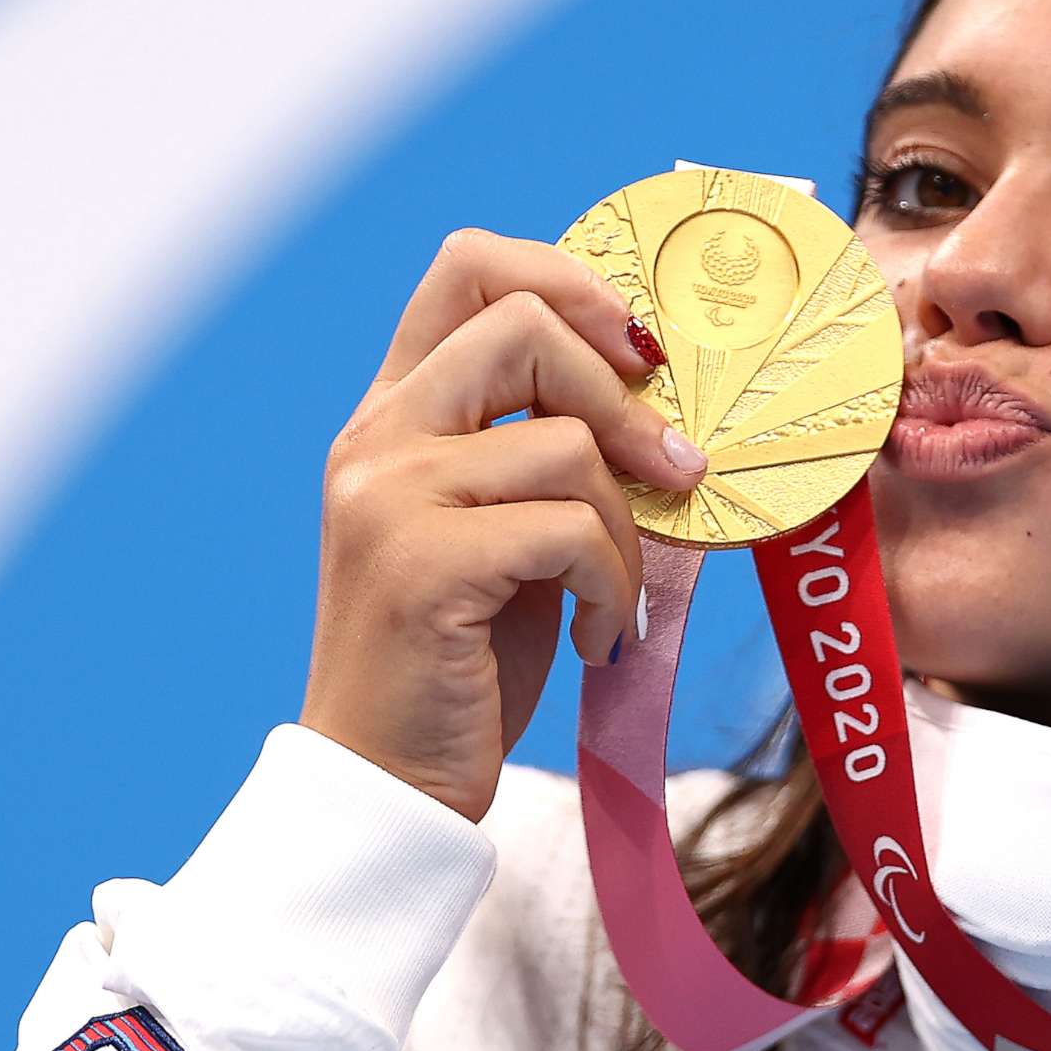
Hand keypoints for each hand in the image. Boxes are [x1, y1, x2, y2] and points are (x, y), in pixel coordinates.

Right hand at [298, 228, 703, 822]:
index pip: (469, 268)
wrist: (388, 782)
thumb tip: (665, 407)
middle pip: (521, 325)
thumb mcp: (503, 535)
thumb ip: (544, 455)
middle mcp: (378, 438)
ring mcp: (390, 497)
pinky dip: (612, 588)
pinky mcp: (424, 564)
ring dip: (625, 530)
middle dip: (622, 397)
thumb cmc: (460, 664)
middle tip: (673, 474)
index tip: (642, 355)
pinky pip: (570, 530)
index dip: (571, 283)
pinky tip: (597, 636)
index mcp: (392, 415)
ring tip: (612, 599)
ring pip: (565, 444)